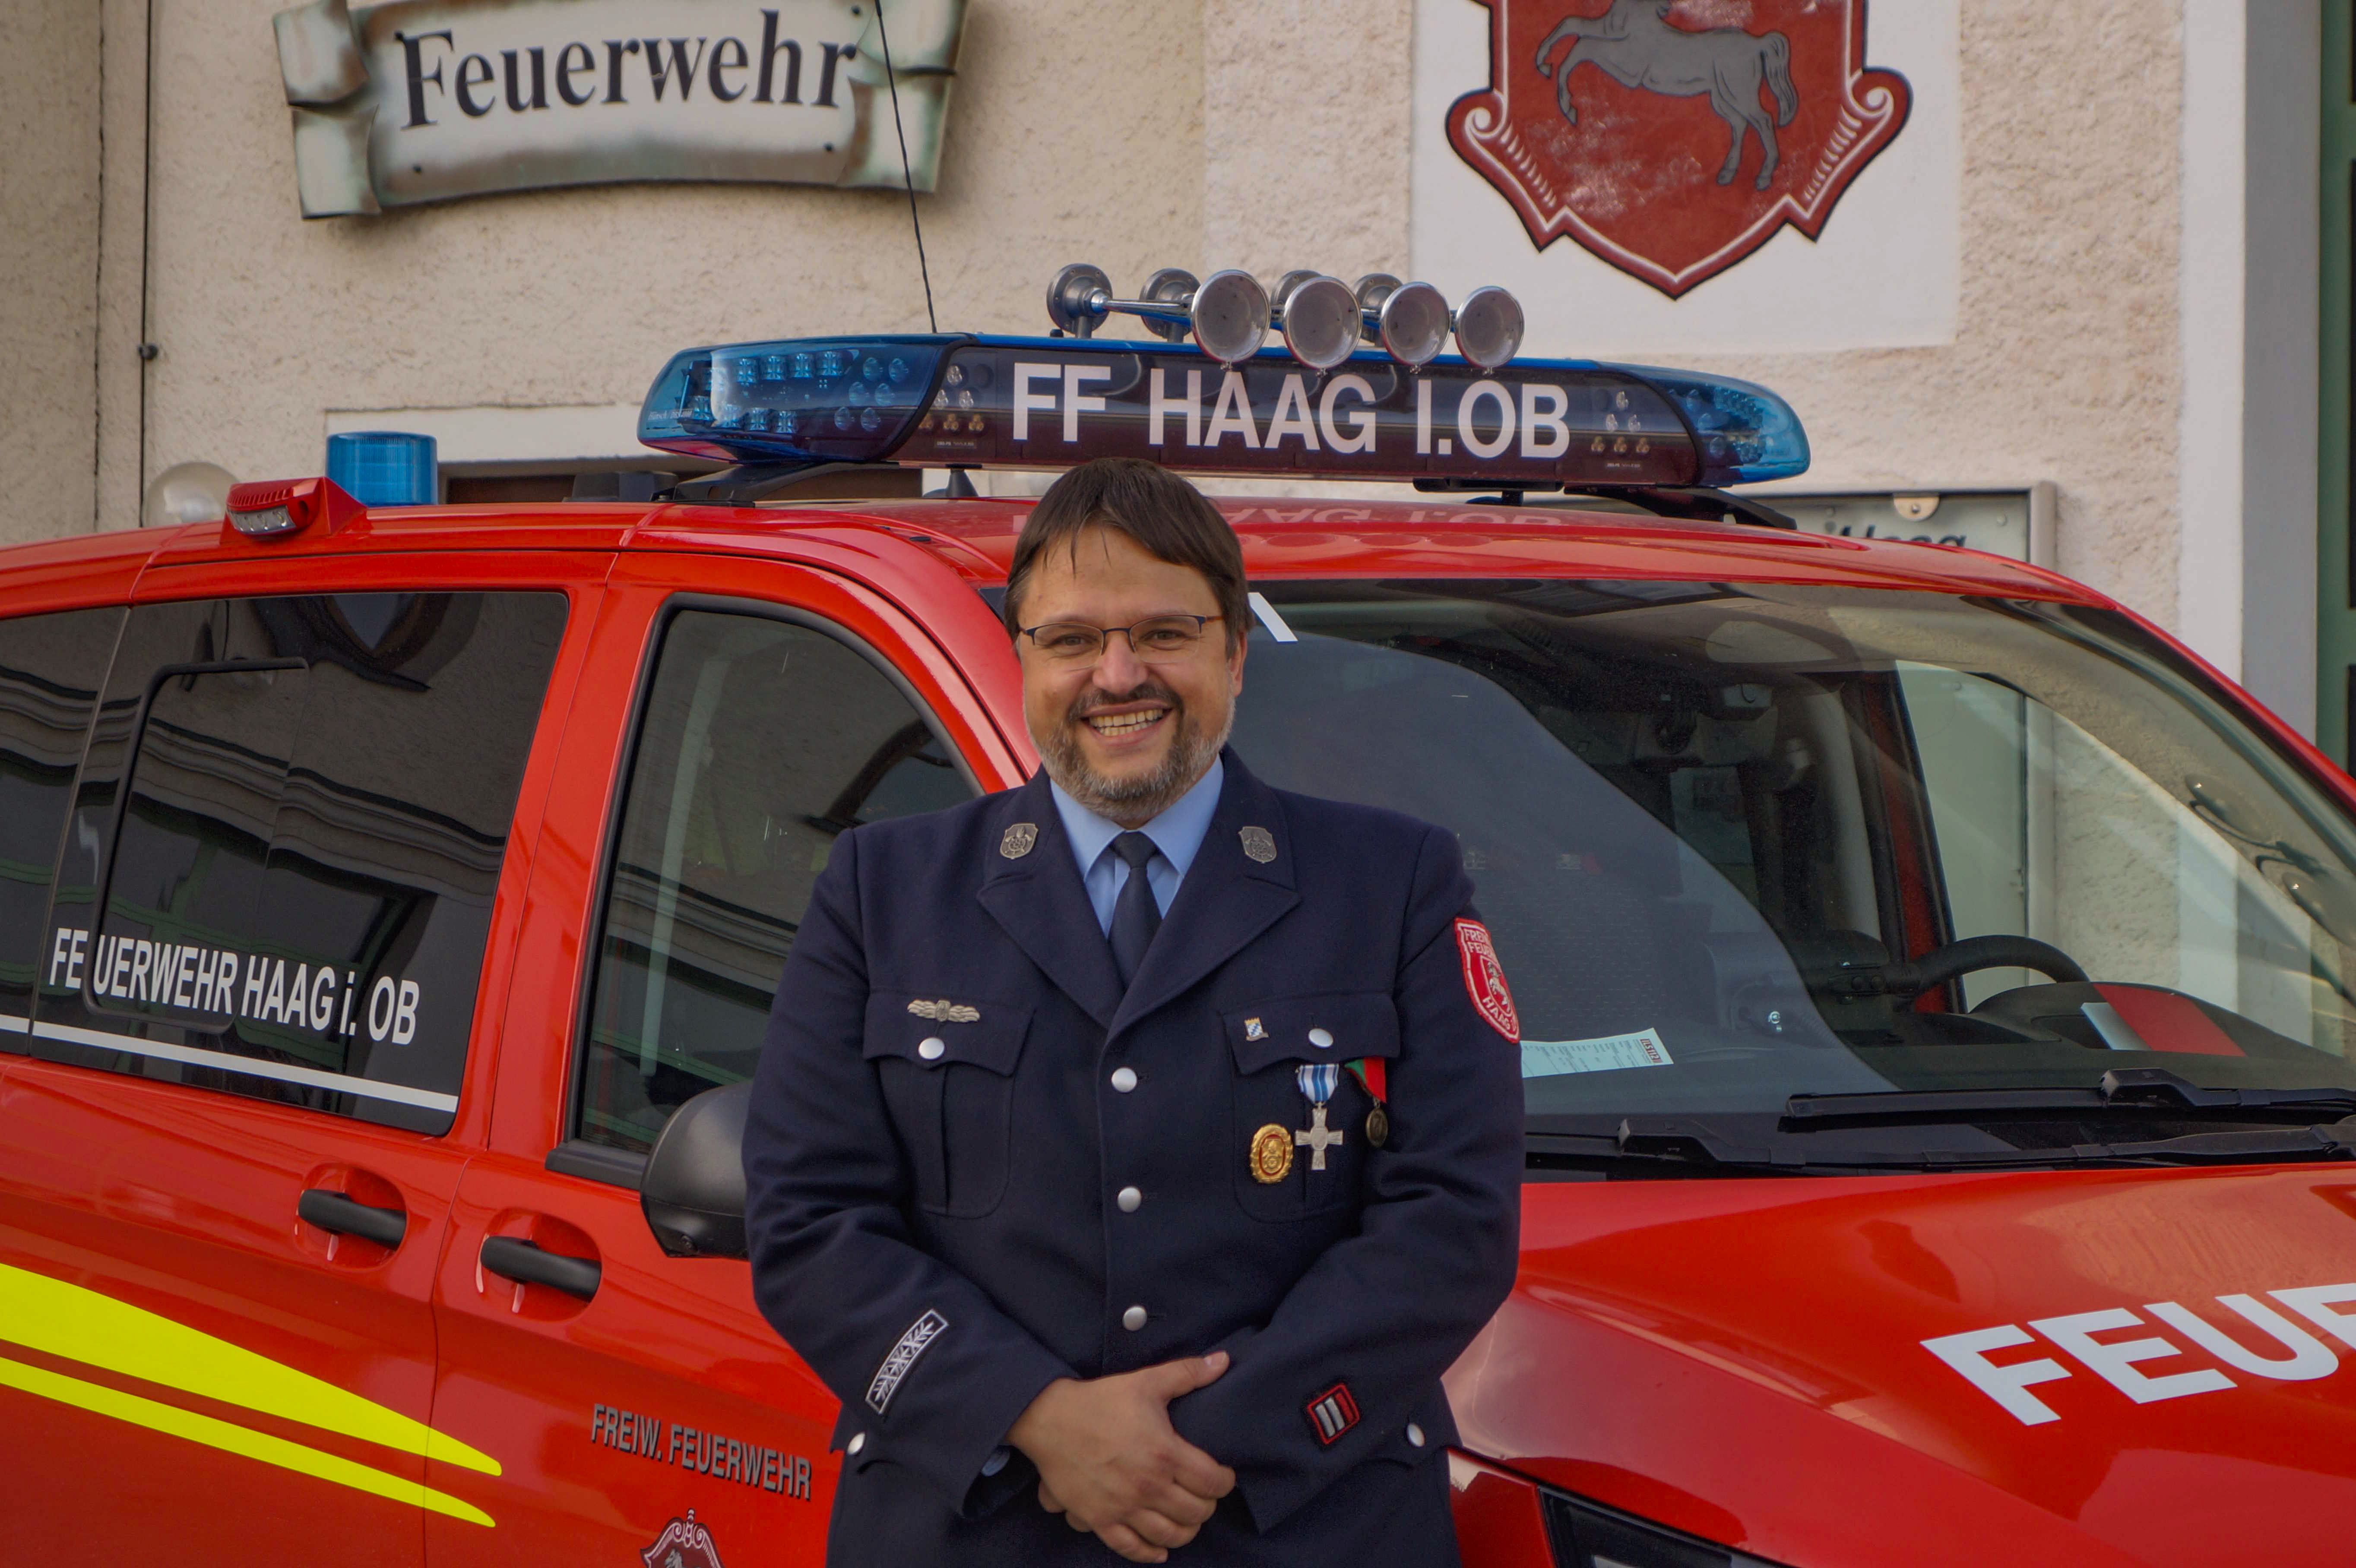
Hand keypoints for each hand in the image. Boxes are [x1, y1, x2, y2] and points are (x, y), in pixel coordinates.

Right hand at [1009, 1352, 1234, 1562]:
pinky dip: (1150, 1553)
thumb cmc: (1101, 1400)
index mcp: (1165, 1453)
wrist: (1051, 1419)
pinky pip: (1131, 1548)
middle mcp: (1148, 1486)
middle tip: (1204, 1494)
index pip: (1213, 1482)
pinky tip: (1160, 1549)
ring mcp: (1123, 1507)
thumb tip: (1224, 1360)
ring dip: (1186, 1531)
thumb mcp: (1147, 1381)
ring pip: (1170, 1535)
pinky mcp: (1100, 1519)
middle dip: (1208, 1505)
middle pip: (1197, 1513)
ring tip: (1187, 1519)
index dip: (1226, 1481)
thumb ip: (1188, 1373)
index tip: (1223, 1475)